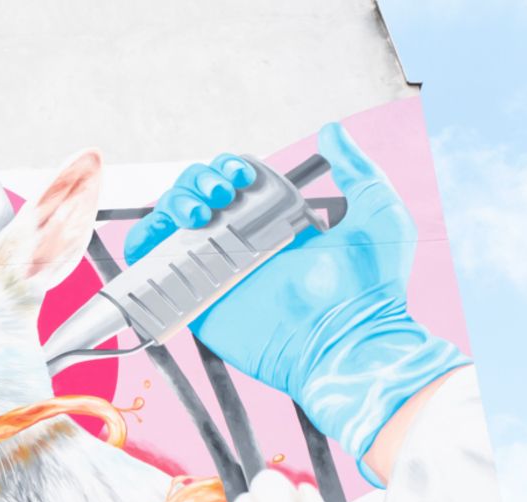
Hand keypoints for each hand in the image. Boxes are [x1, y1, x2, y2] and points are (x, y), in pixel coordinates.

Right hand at [123, 123, 467, 481]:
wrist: (349, 344)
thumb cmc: (373, 289)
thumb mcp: (379, 213)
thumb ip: (358, 170)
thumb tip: (332, 132)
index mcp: (279, 223)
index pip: (235, 185)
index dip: (229, 169)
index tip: (244, 176)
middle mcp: (244, 245)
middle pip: (197, 196)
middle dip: (199, 180)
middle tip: (223, 193)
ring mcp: (218, 271)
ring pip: (171, 222)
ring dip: (175, 201)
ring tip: (200, 211)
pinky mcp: (197, 300)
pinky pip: (152, 267)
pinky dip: (146, 240)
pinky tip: (175, 230)